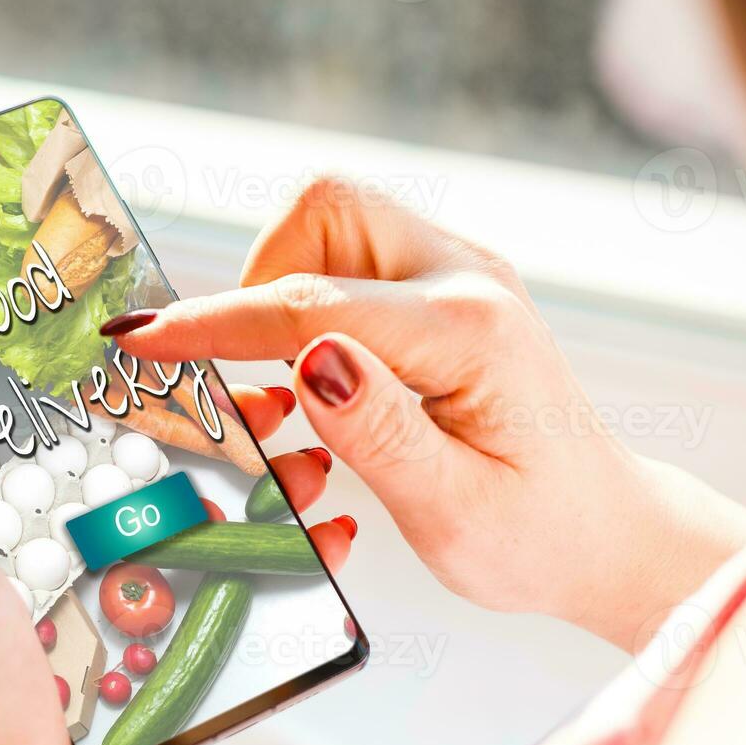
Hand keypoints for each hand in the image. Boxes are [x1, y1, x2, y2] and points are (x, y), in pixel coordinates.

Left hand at [0, 348, 352, 744]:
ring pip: (185, 531)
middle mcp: (39, 568)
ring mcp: (101, 619)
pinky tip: (322, 541)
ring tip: (311, 454)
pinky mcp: (153, 670)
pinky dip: (272, 570)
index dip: (93, 373)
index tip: (158, 324)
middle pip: (128, 471)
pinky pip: (216, 605)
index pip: (38, 426)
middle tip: (264, 389)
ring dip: (252, 490)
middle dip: (199, 425)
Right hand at [107, 178, 745, 650]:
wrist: (604, 530)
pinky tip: (314, 398)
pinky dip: (306, 316)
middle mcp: (467, 281)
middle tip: (250, 385)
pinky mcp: (443, 294)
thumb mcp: (456, 513)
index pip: (314, 302)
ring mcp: (458, 277)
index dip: (217, 321)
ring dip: (280, 301)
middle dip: (258, 284)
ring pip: (329, 226)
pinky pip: (347, 264)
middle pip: (324, 210)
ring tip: (284, 408)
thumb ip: (380, 433)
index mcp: (471, 334)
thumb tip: (309, 359)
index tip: (142, 338)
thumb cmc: (538, 534)